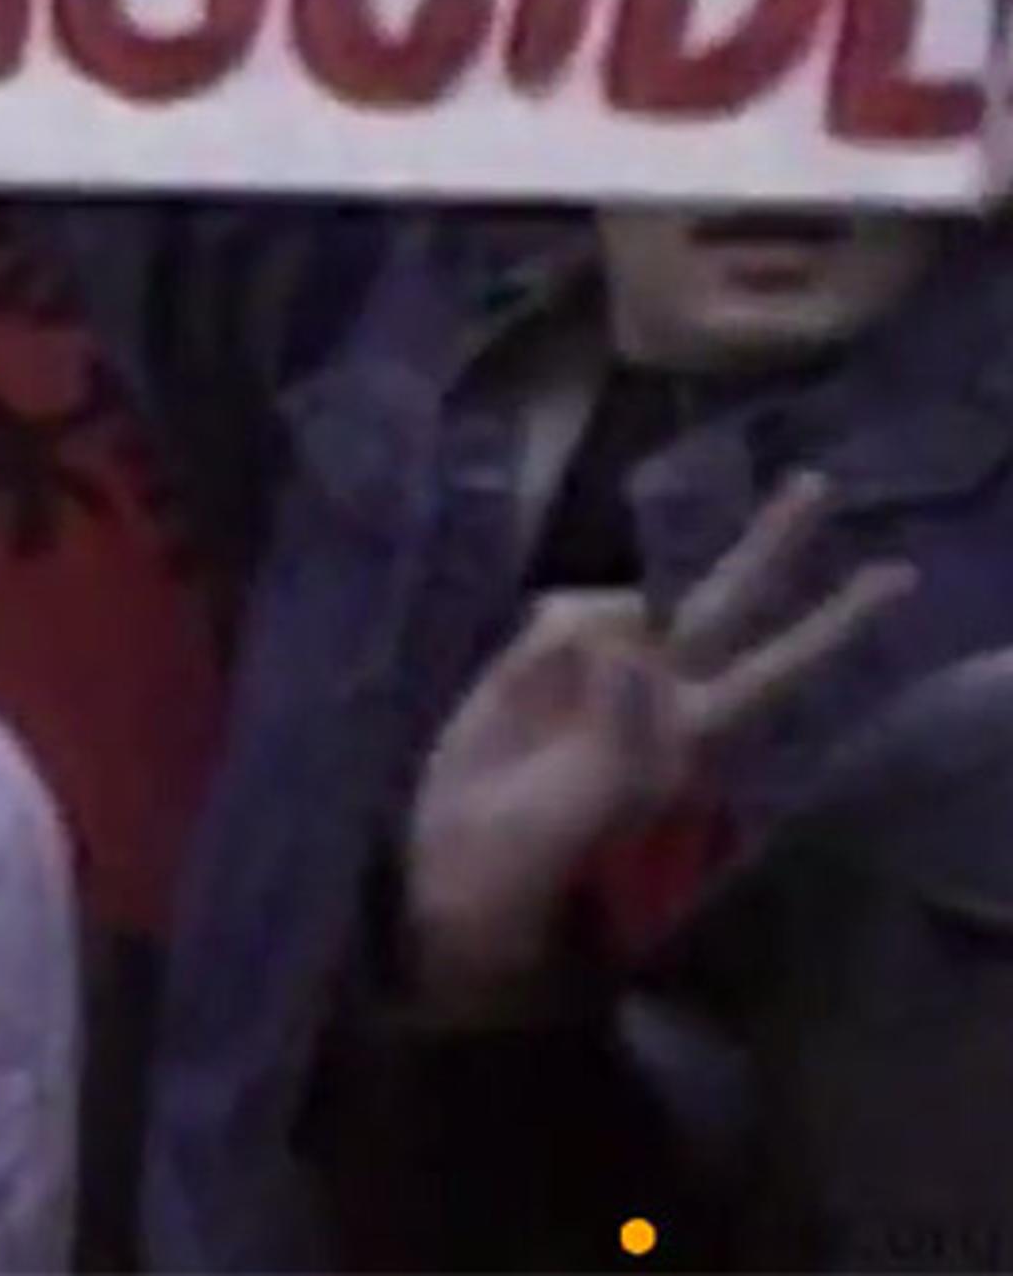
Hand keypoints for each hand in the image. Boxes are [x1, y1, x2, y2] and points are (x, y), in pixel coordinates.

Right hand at [404, 473, 906, 1012]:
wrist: (452, 866)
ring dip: (598, 621)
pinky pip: (563, 613)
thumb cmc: (534, 858)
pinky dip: (545, 633)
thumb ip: (620, 724)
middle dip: (768, 547)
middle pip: (724, 603)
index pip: (775, 666)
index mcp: (690, 736)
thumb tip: (632, 642)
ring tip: (545, 704)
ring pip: (626, 604)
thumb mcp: (590, 805)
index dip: (832, 624)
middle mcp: (659, 694)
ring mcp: (600, 676)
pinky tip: (520, 682)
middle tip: (816, 485)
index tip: (897, 576)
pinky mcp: (538, 665)